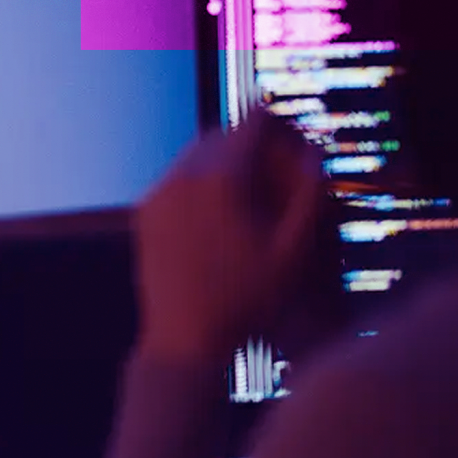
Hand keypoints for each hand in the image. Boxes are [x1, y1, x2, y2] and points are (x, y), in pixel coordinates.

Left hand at [132, 112, 338, 365]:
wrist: (184, 336)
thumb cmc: (248, 298)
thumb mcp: (294, 251)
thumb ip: (309, 194)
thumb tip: (313, 150)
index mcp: (223, 178)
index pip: (253, 122)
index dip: (280, 123)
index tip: (296, 139)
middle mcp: (184, 175)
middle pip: (222, 133)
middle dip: (250, 140)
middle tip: (275, 164)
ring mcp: (159, 193)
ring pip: (194, 154)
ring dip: (223, 160)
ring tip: (249, 190)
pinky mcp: (144, 212)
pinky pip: (175, 179)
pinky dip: (199, 182)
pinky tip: (218, 214)